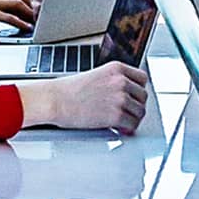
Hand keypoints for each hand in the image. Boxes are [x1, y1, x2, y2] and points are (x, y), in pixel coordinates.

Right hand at [20, 61, 149, 132]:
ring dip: (133, 118)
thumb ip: (113, 82)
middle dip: (136, 106)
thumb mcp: (95, 76)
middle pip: (143, 96)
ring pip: (140, 112)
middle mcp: (121, 81)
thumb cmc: (68, 91)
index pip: (142, 78)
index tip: (135, 97)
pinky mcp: (116, 115)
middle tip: (129, 112)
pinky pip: (132, 125)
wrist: (55, 100)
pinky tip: (121, 129)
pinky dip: (128, 129)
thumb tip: (124, 95)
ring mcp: (120, 98)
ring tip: (124, 122)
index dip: (139, 90)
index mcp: (116, 68)